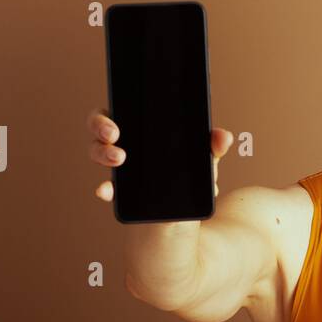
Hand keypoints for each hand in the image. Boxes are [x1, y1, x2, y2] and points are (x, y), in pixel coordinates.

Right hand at [85, 108, 233, 203]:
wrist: (188, 210)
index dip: (107, 115)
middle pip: (99, 128)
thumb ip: (212, 146)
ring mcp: (118, 166)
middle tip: (115, 137)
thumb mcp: (203, 157)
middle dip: (101, 129)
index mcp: (139, 125)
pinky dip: (105, 188)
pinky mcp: (120, 189)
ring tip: (119, 160)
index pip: (115, 110)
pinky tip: (106, 191)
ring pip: (98, 152)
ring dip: (103, 154)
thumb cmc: (190, 171)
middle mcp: (123, 142)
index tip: (116, 126)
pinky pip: (107, 186)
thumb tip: (224, 137)